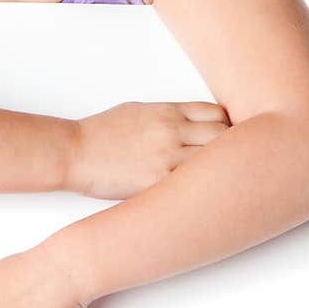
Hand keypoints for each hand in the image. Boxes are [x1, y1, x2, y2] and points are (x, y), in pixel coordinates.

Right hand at [68, 99, 230, 200]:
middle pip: (225, 135)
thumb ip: (170, 117)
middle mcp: (173, 130)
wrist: (75, 152)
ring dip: (222, 172)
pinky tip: (204, 196)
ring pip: (215, 160)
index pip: (218, 113)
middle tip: (232, 164)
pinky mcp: (158, 181)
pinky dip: (203, 189)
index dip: (228, 127)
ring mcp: (167, 156)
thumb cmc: (102, 133)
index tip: (230, 140)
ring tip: (221, 184)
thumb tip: (193, 127)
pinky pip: (194, 184)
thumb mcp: (139, 111)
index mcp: (169, 111)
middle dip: (233, 148)